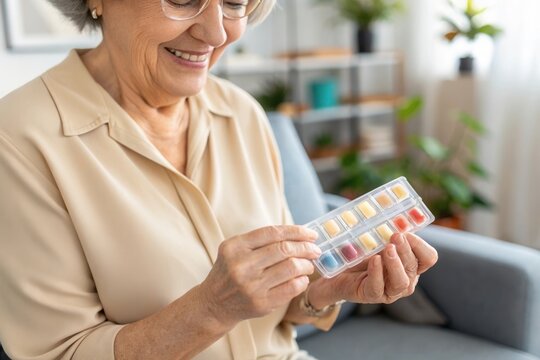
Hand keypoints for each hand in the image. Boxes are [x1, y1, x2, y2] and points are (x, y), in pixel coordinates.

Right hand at [201, 225, 320, 326]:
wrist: (215, 302)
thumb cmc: (231, 270)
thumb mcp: (235, 249)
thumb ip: (262, 240)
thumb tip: (299, 235)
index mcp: (235, 246)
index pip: (273, 233)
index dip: (296, 232)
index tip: (311, 234)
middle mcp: (242, 265)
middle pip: (284, 250)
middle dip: (306, 248)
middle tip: (315, 250)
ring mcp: (251, 286)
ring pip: (291, 268)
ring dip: (306, 265)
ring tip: (309, 265)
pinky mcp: (261, 303)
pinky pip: (291, 288)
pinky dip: (302, 281)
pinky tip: (301, 279)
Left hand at [308, 233, 437, 307]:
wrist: (336, 272)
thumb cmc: (360, 253)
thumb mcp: (375, 238)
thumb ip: (386, 229)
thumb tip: (394, 213)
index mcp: (411, 264)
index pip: (428, 257)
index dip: (420, 245)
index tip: (406, 232)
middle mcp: (405, 279)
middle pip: (414, 267)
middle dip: (406, 250)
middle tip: (396, 236)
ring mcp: (389, 291)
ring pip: (402, 282)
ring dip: (395, 263)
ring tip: (387, 248)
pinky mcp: (371, 295)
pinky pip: (378, 287)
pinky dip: (377, 272)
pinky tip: (374, 260)